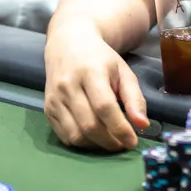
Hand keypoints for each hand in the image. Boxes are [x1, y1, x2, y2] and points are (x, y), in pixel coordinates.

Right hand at [44, 23, 148, 151]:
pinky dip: (82, 143)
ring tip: (111, 142)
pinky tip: (94, 139)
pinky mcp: (47, 109)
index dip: (120, 128)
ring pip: (75, 134)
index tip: (133, 141)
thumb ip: (134, 98)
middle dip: (110, 141)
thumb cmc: (100, 59)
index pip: (105, 107)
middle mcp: (68, 86)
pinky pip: (64, 136)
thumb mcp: (123, 72)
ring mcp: (54, 99)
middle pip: (89, 124)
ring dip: (96, 146)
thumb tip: (142, 125)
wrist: (68, 45)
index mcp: (90, 72)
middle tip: (123, 144)